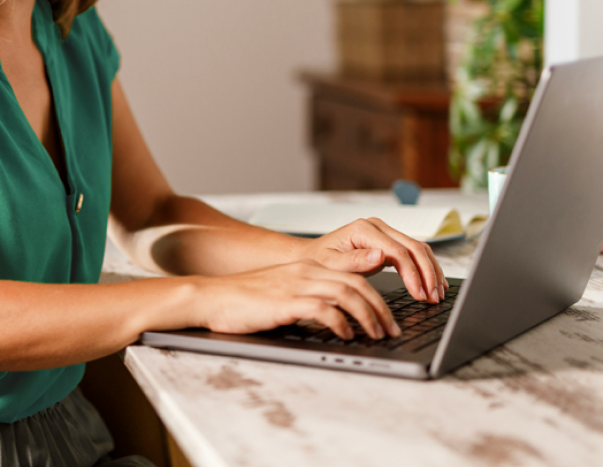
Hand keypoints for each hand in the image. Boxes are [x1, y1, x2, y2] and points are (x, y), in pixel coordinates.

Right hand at [196, 260, 400, 339]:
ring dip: (368, 316)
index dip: (377, 297)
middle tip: (391, 330)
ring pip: (347, 294)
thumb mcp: (283, 293)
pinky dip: (340, 323)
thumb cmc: (245, 300)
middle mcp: (305, 271)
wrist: (211, 297)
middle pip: (358, 283)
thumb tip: (337, 317)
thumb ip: (310, 297)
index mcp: (307, 267)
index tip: (387, 319)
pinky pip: (323, 309)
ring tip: (376, 335)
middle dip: (381, 309)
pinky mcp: (285, 301)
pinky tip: (345, 335)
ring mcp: (296, 284)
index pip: (354, 276)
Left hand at [301, 218, 447, 303]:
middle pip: (414, 247)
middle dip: (427, 274)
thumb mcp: (332, 264)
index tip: (419, 295)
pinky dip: (425, 268)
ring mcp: (384, 232)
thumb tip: (380, 256)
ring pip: (418, 249)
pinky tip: (432, 284)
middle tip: (434, 298)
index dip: (413, 274)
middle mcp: (377, 226)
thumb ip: (354, 261)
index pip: (398, 251)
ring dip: (431, 271)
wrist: (311, 256)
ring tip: (436, 295)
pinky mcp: (388, 241)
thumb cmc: (318, 261)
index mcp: (363, 229)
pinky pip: (413, 253)